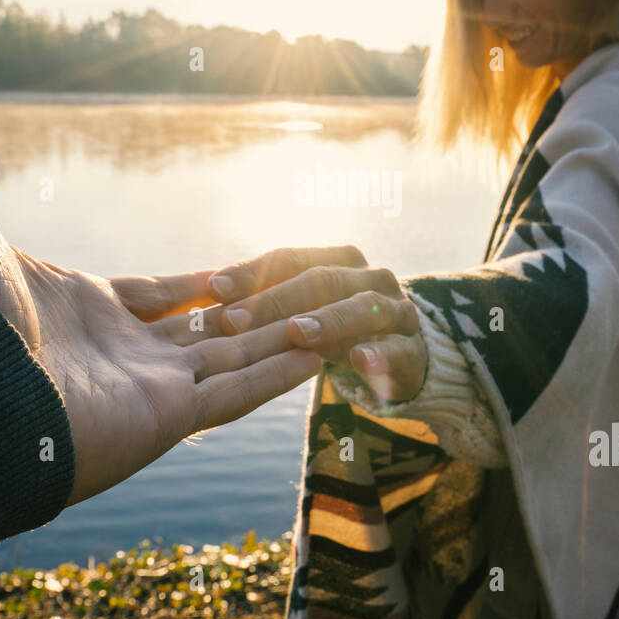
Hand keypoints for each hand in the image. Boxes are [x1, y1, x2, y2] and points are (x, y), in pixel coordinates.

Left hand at [0, 145, 322, 506]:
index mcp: (82, 310)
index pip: (160, 295)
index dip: (200, 283)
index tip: (239, 270)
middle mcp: (120, 354)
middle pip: (207, 330)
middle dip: (256, 311)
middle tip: (310, 290)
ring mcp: (145, 389)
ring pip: (235, 359)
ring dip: (283, 339)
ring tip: (340, 316)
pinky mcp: (165, 420)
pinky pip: (238, 392)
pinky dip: (281, 373)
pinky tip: (323, 349)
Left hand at [207, 247, 427, 404]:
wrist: (400, 357)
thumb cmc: (335, 328)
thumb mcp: (304, 310)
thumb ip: (266, 296)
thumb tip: (204, 289)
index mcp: (340, 260)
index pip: (292, 258)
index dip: (253, 270)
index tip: (215, 287)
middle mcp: (371, 278)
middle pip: (322, 280)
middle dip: (277, 300)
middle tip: (235, 320)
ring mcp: (396, 312)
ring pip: (362, 309)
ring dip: (328, 320)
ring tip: (297, 332)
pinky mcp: (413, 351)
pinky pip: (398, 351)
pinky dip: (380, 355)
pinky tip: (359, 361)